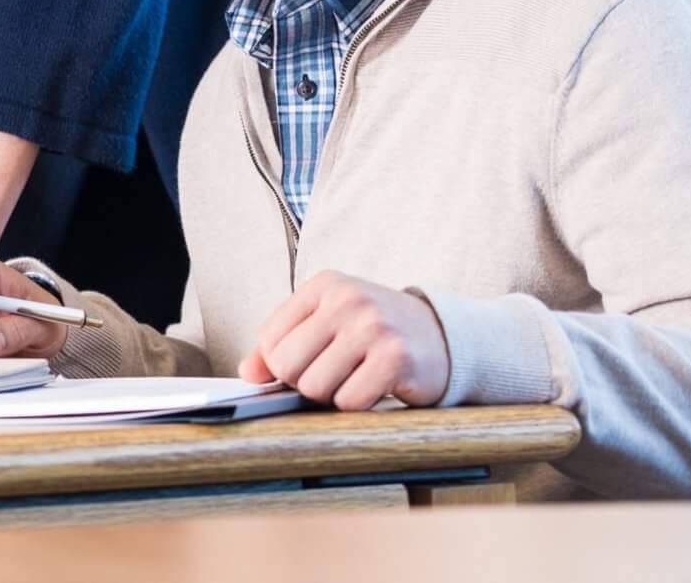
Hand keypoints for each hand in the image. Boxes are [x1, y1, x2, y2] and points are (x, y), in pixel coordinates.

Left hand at [239, 271, 451, 410]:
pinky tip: (375, 386)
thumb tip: (247, 373)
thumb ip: (283, 344)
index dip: (281, 364)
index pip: (270, 339)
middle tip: (334, 375)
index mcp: (324, 286)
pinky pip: (349, 401)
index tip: (307, 363)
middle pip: (288, 366)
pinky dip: (358, 404)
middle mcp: (347, 300)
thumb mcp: (328, 324)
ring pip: (315, 387)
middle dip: (305, 382)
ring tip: (355, 378)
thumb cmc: (376, 332)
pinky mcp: (394, 358)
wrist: (444, 338)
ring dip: (332, 395)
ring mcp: (372, 327)